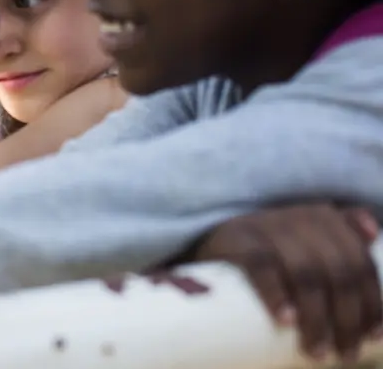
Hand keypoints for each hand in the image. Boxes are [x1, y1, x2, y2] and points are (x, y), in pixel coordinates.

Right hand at [186, 204, 381, 360]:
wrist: (206, 245)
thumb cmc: (267, 252)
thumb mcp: (303, 240)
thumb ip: (338, 233)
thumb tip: (372, 233)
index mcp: (322, 218)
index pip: (359, 261)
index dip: (371, 301)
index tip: (373, 337)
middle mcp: (296, 217)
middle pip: (337, 269)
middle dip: (347, 317)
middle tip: (345, 354)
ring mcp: (264, 226)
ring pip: (305, 272)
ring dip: (317, 317)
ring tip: (317, 350)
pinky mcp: (234, 239)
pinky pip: (260, 265)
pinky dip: (276, 293)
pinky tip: (286, 319)